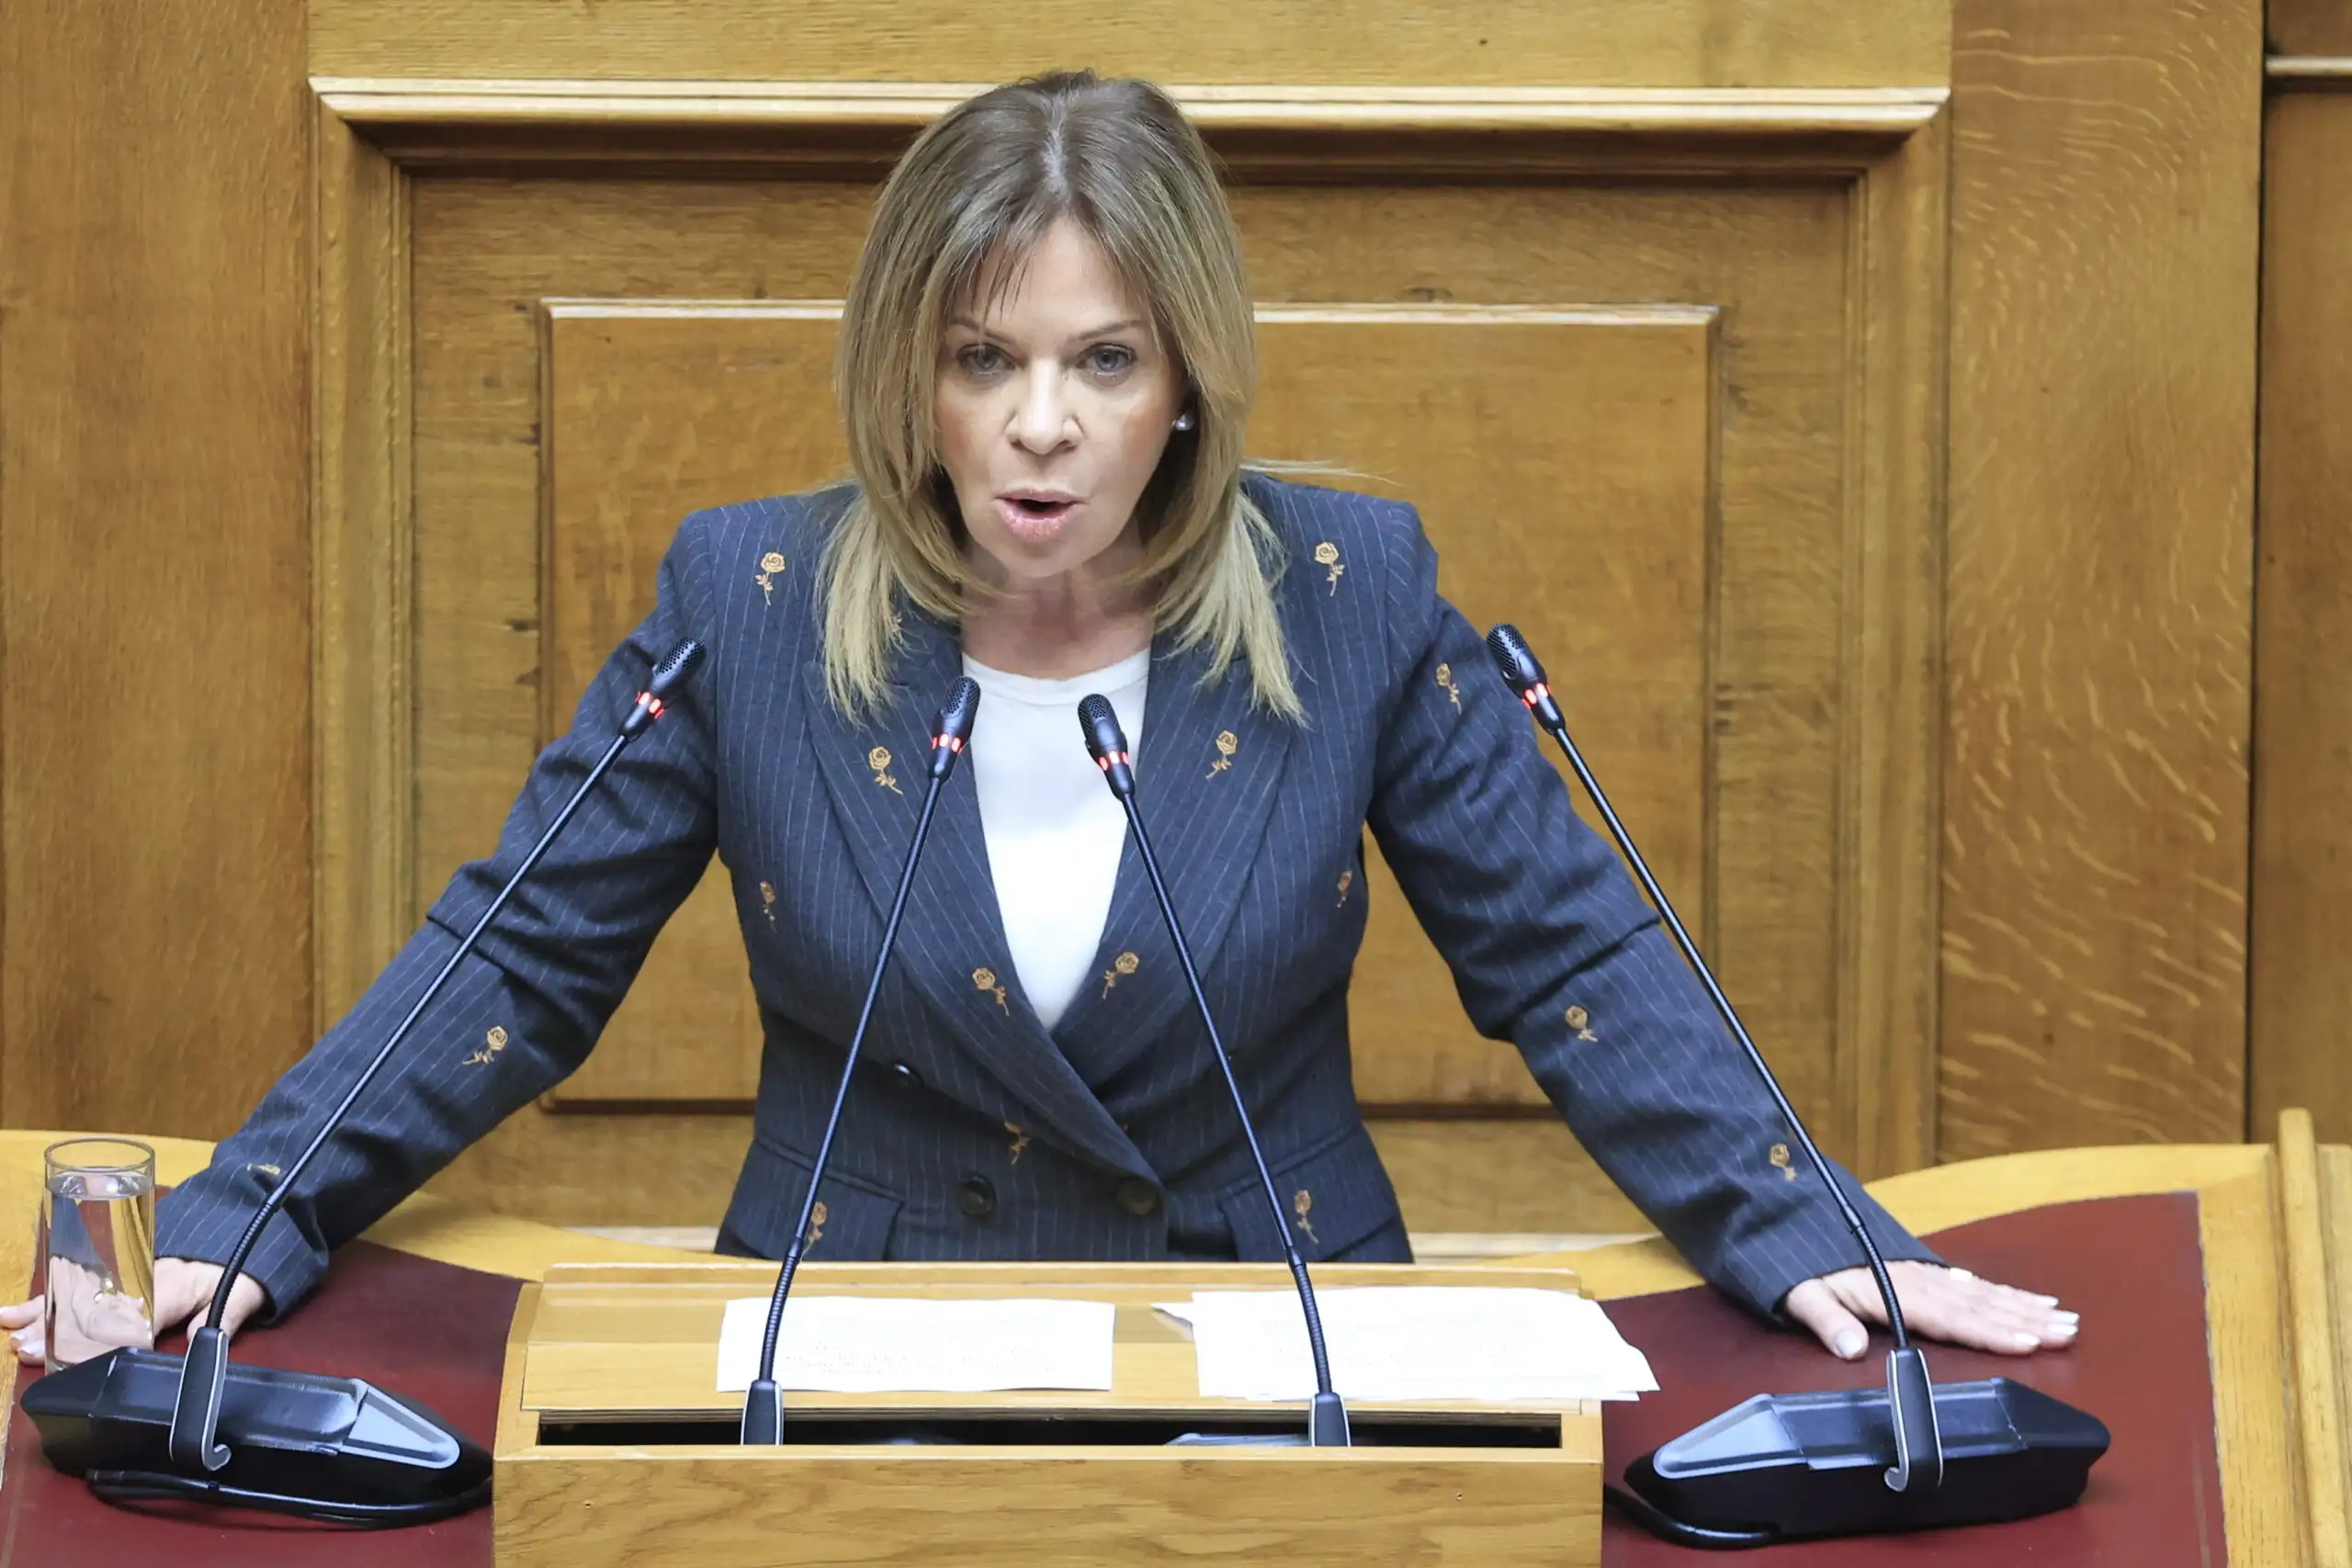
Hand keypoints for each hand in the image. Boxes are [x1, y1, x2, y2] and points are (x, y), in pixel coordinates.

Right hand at [0, 1256, 266, 1366]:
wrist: (239, 1222)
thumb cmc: (241, 1265)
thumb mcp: (245, 1291)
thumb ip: (223, 1318)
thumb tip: (203, 1345)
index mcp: (171, 1285)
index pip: (136, 1316)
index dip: (105, 1338)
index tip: (75, 1357)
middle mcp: (139, 1278)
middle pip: (93, 1307)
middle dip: (58, 1330)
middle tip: (27, 1349)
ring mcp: (123, 1274)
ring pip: (76, 1296)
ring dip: (42, 1316)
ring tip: (13, 1336)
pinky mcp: (114, 1273)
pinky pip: (74, 1285)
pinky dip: (42, 1299)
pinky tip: (11, 1312)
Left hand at [1782, 1259, 2077, 1359]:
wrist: (1780, 1210)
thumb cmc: (1787, 1260)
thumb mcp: (1797, 1293)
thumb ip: (1826, 1320)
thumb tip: (1853, 1349)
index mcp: (1891, 1289)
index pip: (1949, 1317)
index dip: (1989, 1332)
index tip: (2029, 1341)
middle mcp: (1913, 1278)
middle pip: (1978, 1304)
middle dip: (2026, 1319)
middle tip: (2071, 1329)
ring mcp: (1918, 1270)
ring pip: (1980, 1291)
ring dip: (2022, 1305)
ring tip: (2063, 1316)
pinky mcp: (1914, 1265)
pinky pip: (1966, 1280)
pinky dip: (1996, 1289)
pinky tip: (2021, 1297)